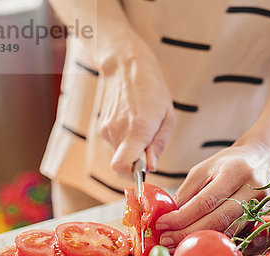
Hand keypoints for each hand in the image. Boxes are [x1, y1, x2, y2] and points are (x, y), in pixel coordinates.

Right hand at [98, 38, 175, 176]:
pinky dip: (126, 141)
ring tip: (144, 128)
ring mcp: (106, 129)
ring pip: (119, 155)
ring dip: (132, 150)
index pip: (122, 167)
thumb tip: (151, 167)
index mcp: (137, 130)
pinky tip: (134, 123)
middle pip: (121, 166)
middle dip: (136, 165)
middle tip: (149, 149)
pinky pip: (116, 144)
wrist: (125, 66)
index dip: (133, 176)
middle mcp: (117, 132)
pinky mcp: (102, 127)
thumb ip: (158, 145)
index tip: (145, 172)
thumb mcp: (167, 118)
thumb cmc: (152, 90)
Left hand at [155, 140, 269, 247]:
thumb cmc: (230, 163)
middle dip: (188, 232)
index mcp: (235, 171)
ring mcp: (260, 207)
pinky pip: (233, 234)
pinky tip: (196, 240)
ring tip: (175, 242)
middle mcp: (252, 190)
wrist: (261, 161)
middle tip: (166, 239)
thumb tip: (169, 215)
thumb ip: (188, 191)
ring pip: (226, 230)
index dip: (182, 216)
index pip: (206, 201)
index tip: (162, 223)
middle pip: (218, 220)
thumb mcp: (204, 168)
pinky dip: (212, 238)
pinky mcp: (259, 219)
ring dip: (199, 238)